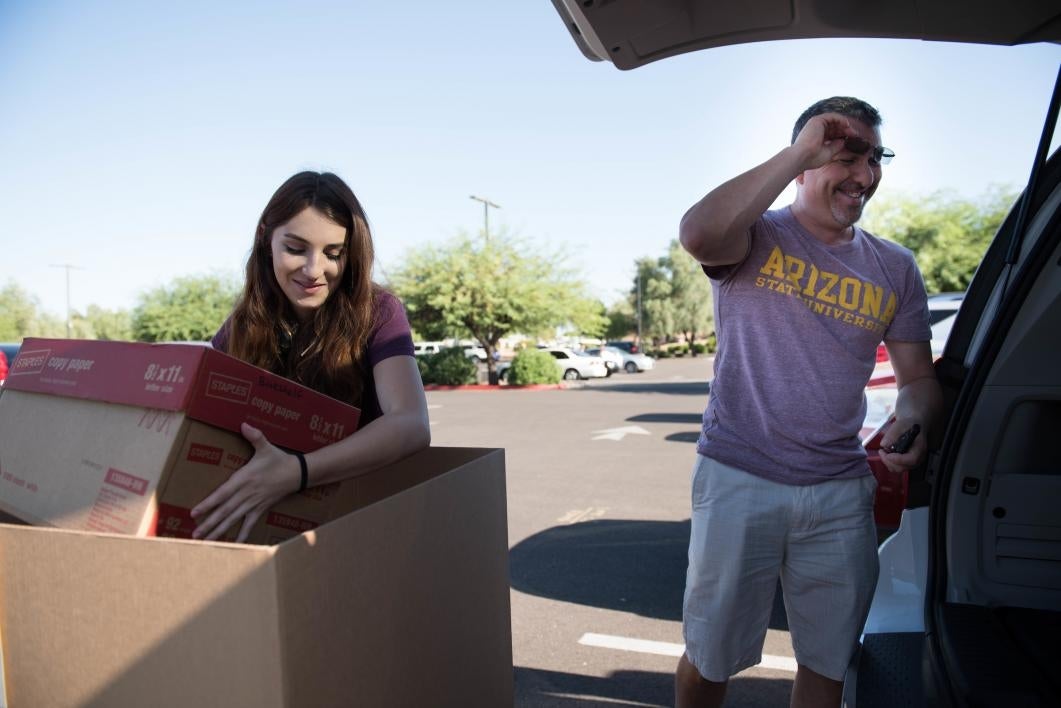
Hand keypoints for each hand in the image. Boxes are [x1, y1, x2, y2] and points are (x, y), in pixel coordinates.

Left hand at [190, 422, 299, 541]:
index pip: (222, 494)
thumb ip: (254, 436)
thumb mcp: (266, 446)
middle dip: (209, 522)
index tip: (194, 512)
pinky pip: (249, 524)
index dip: (208, 503)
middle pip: (225, 511)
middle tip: (195, 533)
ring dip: (219, 530)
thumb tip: (244, 424)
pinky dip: (242, 534)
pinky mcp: (260, 508)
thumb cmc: (278, 459)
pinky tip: (233, 544)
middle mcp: (246, 494)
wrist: (297, 473)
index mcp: (244, 479)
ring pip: (233, 519)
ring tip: (205, 540)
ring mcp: (253, 503)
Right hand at [792, 112, 858, 171]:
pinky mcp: (817, 120)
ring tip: (851, 131)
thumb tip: (844, 140)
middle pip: (834, 127)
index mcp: (817, 138)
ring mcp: (816, 124)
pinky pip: (832, 116)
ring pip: (834, 121)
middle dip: (845, 130)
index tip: (852, 139)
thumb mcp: (829, 152)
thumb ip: (837, 145)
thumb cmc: (812, 158)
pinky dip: (841, 119)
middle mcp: (816, 130)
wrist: (802, 157)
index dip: (843, 135)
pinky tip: (847, 125)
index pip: (833, 134)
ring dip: (844, 125)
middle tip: (855, 135)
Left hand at [878, 419, 925, 475]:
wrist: (914, 426)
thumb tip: (884, 444)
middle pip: (903, 467)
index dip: (898, 459)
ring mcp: (912, 462)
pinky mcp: (906, 463)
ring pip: (898, 469)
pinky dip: (889, 463)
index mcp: (919, 448)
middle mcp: (918, 458)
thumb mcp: (900, 425)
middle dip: (889, 461)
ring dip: (887, 462)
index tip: (887, 454)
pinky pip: (896, 468)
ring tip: (883, 451)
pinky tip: (886, 454)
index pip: (911, 459)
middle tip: (881, 451)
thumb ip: (892, 434)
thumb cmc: (908, 425)